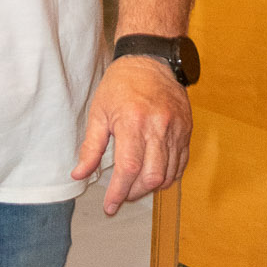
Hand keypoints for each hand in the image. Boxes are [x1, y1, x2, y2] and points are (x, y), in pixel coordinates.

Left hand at [72, 56, 191, 214]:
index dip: (118, 192)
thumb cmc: (122, 83)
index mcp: (133, 122)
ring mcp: (176, 129)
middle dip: (135, 193)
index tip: (109, 206)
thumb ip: (91, 146)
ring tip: (136, 186)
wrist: (151, 60)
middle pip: (152, 176)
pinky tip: (155, 174)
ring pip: (169, 174)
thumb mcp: (99, 111)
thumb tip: (80, 173)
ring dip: (152, 187)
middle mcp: (158, 127)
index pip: (128, 168)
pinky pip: (181, 163)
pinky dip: (169, 176)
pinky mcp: (187, 129)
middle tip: (122, 195)